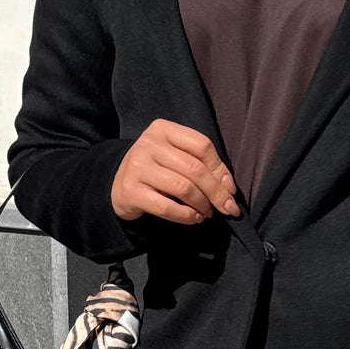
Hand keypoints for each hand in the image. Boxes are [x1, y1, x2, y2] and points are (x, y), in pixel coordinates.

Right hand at [111, 118, 241, 224]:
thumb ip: (203, 164)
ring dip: (202, 205)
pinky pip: (166, 207)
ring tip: (208, 213)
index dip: (220, 169)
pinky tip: (194, 219)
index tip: (230, 190)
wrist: (118, 184)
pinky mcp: (131, 191)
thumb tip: (229, 187)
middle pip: (195, 169)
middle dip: (216, 193)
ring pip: (183, 188)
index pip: (202, 145)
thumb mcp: (177, 157)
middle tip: (228, 208)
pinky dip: (186, 215)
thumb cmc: (156, 169)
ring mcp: (137, 167)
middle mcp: (148, 144)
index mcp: (163, 129)